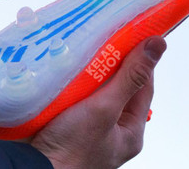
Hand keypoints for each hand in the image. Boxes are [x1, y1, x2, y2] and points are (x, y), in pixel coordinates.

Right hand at [30, 37, 166, 168]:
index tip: (135, 34)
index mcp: (130, 131)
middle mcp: (112, 129)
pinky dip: (75, 79)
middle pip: (119, 85)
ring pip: (97, 88)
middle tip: (107, 36)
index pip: (143, 85)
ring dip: (91, 69)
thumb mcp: (105, 108)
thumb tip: (157, 46)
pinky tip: (68, 65)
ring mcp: (90, 125)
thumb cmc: (71, 149)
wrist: (31, 168)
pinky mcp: (68, 120)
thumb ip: (130, 77)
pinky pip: (77, 94)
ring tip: (86, 46)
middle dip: (113, 61)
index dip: (141, 59)